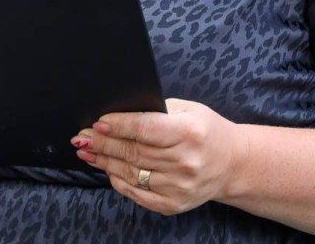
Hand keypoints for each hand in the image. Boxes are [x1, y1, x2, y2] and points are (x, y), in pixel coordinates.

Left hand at [72, 98, 248, 215]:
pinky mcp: (174, 204)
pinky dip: (118, 181)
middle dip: (103, 143)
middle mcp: (186, 162)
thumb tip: (117, 114)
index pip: (145, 129)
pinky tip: (107, 169)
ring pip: (131, 173)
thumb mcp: (187, 110)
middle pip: (133, 152)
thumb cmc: (205, 131)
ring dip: (104, 161)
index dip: (117, 126)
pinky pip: (137, 194)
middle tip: (82, 136)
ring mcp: (180, 187)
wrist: (232, 164)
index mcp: (190, 133)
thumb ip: (155, 110)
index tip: (97, 123)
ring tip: (87, 151)